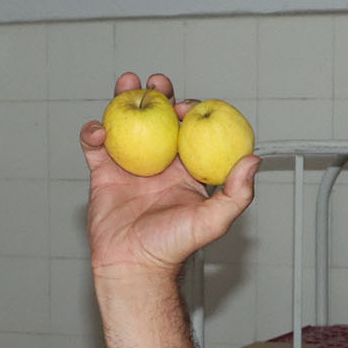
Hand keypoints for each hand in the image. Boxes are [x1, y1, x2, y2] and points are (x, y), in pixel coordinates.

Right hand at [82, 72, 259, 283]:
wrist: (133, 266)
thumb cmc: (173, 248)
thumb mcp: (213, 221)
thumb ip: (236, 193)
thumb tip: (254, 160)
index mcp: (185, 168)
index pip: (189, 128)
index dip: (189, 111)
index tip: (186, 106)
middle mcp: (158, 163)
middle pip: (158, 118)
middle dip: (158, 94)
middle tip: (158, 82)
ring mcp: (129, 166)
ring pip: (125, 123)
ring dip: (124, 99)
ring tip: (127, 82)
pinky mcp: (103, 174)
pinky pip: (95, 146)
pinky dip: (94, 132)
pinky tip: (100, 130)